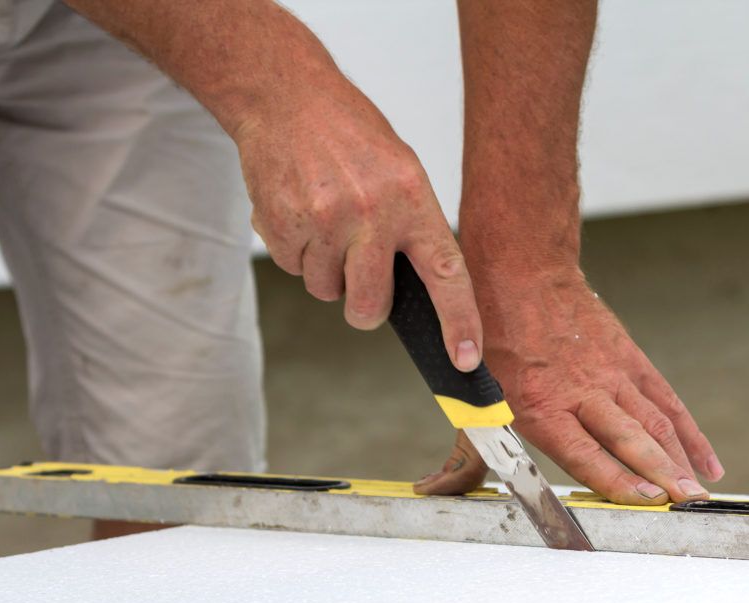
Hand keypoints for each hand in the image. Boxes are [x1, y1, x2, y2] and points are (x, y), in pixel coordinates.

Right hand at [232, 83, 482, 369]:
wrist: (286, 96)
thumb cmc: (351, 136)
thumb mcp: (401, 171)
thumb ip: (412, 229)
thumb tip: (421, 296)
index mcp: (413, 199)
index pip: (446, 274)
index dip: (459, 322)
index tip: (466, 360)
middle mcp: (372, 212)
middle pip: (370, 306)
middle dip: (364, 307)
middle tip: (359, 278)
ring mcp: (324, 220)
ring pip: (326, 290)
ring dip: (325, 269)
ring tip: (325, 220)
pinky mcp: (282, 223)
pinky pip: (294, 269)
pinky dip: (296, 251)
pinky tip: (300, 211)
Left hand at [416, 265, 722, 504]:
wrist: (520, 269)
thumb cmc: (491, 336)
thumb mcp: (468, 397)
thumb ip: (464, 453)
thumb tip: (434, 491)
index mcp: (541, 405)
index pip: (586, 453)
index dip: (619, 480)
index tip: (647, 501)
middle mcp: (581, 391)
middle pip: (630, 438)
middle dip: (662, 475)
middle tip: (686, 505)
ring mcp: (610, 374)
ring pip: (655, 421)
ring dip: (681, 458)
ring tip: (698, 492)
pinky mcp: (629, 359)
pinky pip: (666, 400)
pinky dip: (690, 432)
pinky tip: (706, 461)